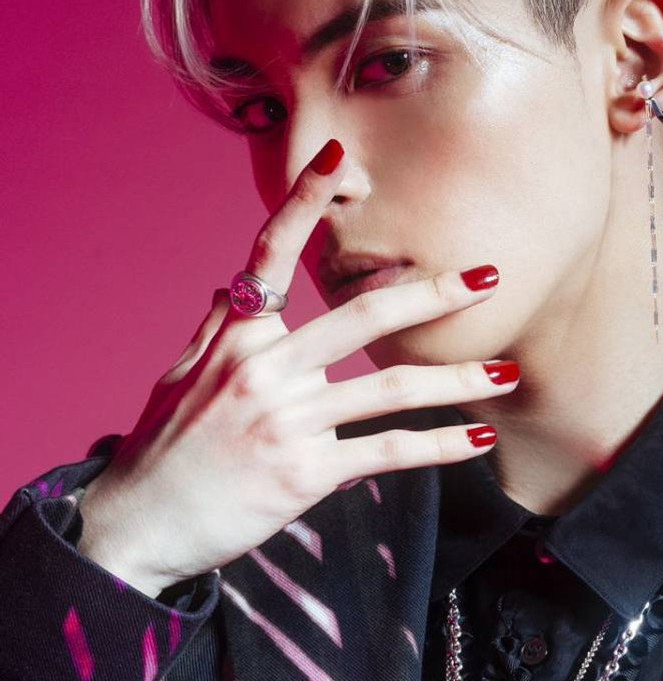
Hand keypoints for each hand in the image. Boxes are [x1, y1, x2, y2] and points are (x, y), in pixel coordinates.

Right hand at [76, 139, 516, 593]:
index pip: (271, 252)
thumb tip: (233, 285)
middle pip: (363, 314)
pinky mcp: (304, 472)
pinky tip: (476, 438)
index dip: (306, 200)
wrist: (138, 524)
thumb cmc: (163, 451)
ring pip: (390, 388)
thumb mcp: (180, 378)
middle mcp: (263, 368)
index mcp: (236, 335)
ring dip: (457, 379)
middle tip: (489, 278)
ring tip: (507, 373)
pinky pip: (387, 451)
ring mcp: (287, 420)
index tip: (340, 156)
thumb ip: (216, 330)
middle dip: (434, 294)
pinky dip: (439, 445)